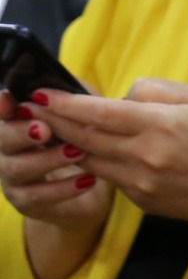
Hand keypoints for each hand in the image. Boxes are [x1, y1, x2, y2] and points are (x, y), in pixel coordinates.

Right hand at [0, 89, 105, 231]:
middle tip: (45, 129)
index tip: (9, 98)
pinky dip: (63, 188)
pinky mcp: (25, 201)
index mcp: (17, 123)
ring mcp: (12, 177)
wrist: (88, 188)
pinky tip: (88, 180)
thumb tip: (63, 77)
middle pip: (1, 138)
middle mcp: (6, 149)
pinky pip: (36, 196)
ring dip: (48, 159)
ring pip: (18, 168)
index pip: (2, 111)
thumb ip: (71, 96)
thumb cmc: (80, 141)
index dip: (2, 106)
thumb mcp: (80, 115)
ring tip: (79, 152)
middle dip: (20, 132)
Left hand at [29, 81, 187, 232]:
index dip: (66, 103)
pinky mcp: (139, 200)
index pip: (100, 112)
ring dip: (72, 144)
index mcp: (161, 124)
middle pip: (85, 136)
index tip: (42, 95)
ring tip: (57, 129)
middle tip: (34, 110)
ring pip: (91, 159)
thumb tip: (121, 99)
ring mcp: (140, 182)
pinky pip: (109, 177)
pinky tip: (97, 152)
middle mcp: (145, 155)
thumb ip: (154, 91)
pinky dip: (99, 162)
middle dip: (56, 121)